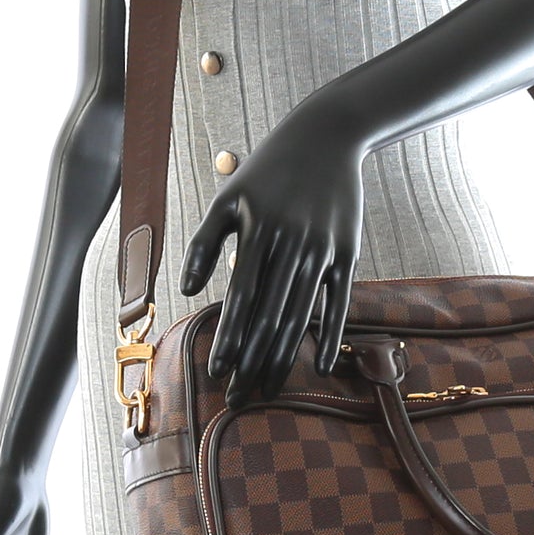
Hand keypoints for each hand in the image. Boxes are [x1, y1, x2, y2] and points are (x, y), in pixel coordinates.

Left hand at [178, 104, 365, 406]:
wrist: (327, 136)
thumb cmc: (269, 170)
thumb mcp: (229, 197)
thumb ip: (203, 243)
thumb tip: (186, 290)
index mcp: (257, 231)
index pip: (240, 298)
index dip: (228, 337)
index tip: (216, 371)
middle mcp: (291, 244)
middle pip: (269, 315)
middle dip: (251, 361)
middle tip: (238, 399)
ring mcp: (322, 250)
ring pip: (300, 315)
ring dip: (284, 358)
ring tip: (268, 389)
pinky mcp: (348, 252)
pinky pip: (338, 303)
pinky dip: (330, 336)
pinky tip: (321, 366)